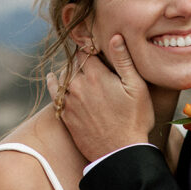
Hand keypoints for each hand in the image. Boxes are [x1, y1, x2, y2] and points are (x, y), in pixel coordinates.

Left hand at [47, 34, 153, 161]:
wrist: (119, 153)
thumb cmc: (134, 120)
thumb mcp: (136, 87)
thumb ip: (123, 60)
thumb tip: (114, 36)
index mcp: (95, 75)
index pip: (85, 51)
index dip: (90, 47)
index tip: (94, 46)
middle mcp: (77, 86)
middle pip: (73, 64)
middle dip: (80, 60)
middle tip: (87, 58)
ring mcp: (69, 102)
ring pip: (62, 77)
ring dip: (68, 72)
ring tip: (76, 69)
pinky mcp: (65, 116)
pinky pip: (55, 94)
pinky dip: (55, 84)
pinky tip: (54, 79)